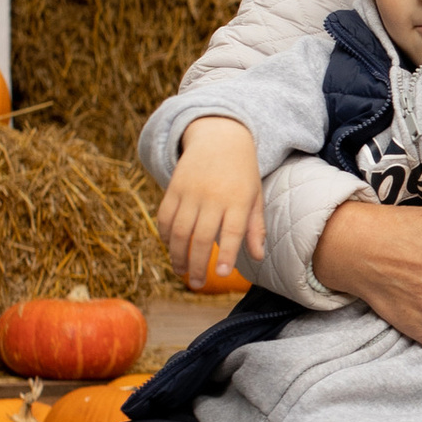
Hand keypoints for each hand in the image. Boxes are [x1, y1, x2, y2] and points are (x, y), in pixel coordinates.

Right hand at [159, 116, 264, 286]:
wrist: (219, 137)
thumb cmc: (242, 173)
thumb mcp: (254, 196)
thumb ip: (255, 226)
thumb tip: (257, 256)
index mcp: (238, 200)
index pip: (232, 232)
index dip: (226, 254)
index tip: (220, 274)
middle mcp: (213, 196)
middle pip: (202, 237)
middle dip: (197, 265)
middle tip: (197, 284)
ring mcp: (191, 191)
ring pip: (179, 231)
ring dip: (177, 255)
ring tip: (181, 272)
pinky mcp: (174, 187)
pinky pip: (165, 216)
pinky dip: (164, 236)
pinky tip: (170, 248)